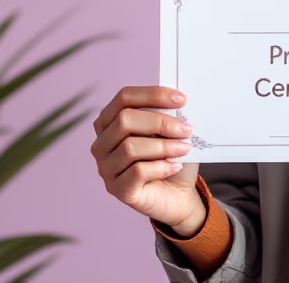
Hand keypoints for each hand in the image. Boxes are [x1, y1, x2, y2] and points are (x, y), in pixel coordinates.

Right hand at [90, 86, 205, 235]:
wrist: (178, 194)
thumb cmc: (172, 157)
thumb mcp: (171, 132)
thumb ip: (168, 115)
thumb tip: (176, 102)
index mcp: (110, 122)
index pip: (124, 98)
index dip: (153, 94)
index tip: (182, 99)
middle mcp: (102, 144)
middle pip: (124, 120)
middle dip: (160, 122)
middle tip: (186, 129)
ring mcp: (105, 168)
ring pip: (130, 147)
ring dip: (164, 146)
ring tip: (185, 149)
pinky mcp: (117, 190)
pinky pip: (137, 172)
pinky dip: (161, 167)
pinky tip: (175, 166)